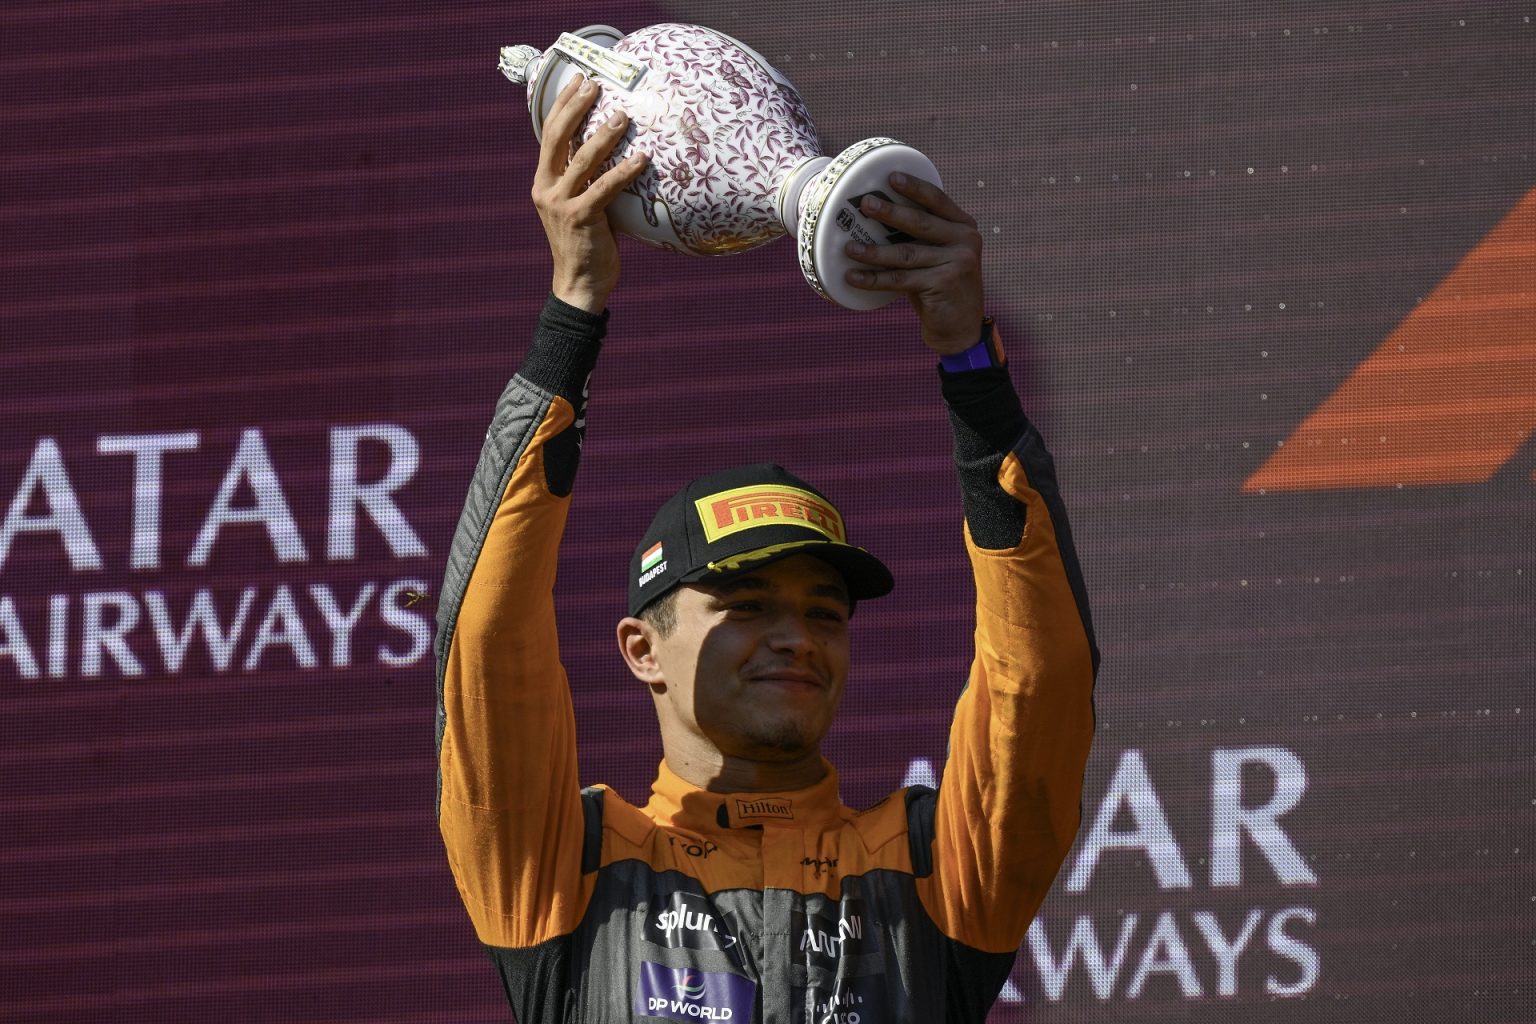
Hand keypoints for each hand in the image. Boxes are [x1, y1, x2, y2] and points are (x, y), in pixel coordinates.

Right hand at [531, 76, 649, 312]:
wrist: (579, 285)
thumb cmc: (586, 244)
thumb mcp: (578, 206)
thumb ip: (585, 181)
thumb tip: (613, 151)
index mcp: (542, 182)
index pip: (548, 134)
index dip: (562, 105)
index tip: (577, 80)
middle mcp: (545, 189)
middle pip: (558, 138)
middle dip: (576, 108)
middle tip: (595, 87)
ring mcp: (561, 204)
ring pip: (582, 160)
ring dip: (604, 136)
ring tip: (623, 118)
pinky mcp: (581, 219)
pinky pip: (604, 188)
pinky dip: (624, 172)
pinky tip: (642, 160)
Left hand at [842, 174, 985, 354]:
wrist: (961, 329)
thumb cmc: (940, 288)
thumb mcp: (938, 256)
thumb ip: (921, 237)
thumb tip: (876, 216)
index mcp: (964, 226)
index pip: (937, 200)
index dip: (914, 187)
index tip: (891, 177)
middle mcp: (965, 241)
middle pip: (920, 222)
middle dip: (889, 212)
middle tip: (864, 205)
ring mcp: (957, 262)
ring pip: (905, 253)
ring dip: (873, 251)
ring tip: (849, 247)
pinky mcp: (943, 284)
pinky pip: (900, 279)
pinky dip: (873, 279)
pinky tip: (852, 276)